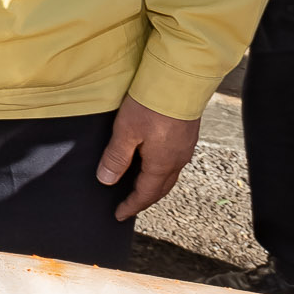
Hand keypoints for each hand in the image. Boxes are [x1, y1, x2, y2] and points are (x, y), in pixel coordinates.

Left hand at [96, 95, 200, 221]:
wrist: (180, 78)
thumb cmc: (152, 104)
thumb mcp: (126, 131)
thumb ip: (116, 157)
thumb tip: (106, 181)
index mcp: (162, 164)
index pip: (146, 194)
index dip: (131, 206)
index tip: (119, 215)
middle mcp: (178, 159)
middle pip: (160, 188)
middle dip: (144, 199)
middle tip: (129, 205)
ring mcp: (185, 147)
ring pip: (169, 174)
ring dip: (154, 184)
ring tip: (139, 186)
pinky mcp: (187, 134)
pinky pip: (174, 160)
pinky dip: (161, 169)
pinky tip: (153, 161)